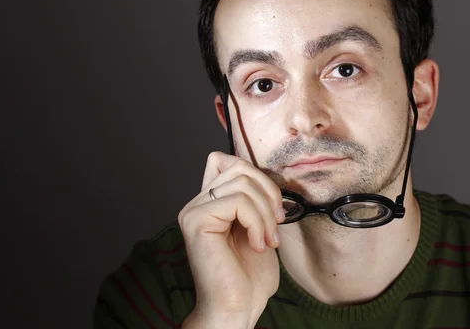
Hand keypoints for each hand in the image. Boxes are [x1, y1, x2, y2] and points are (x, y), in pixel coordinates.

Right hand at [178, 151, 285, 327]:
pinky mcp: (196, 221)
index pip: (225, 160)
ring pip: (241, 183)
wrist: (236, 309)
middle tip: (276, 224)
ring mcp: (193, 211)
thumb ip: (254, 200)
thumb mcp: (258, 228)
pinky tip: (256, 244)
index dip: (255, 175)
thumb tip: (266, 179)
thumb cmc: (247, 278)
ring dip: (265, 212)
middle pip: (238, 167)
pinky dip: (257, 223)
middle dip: (268, 192)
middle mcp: (196, 204)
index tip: (272, 208)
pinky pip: (238, 202)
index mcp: (209, 204)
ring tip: (267, 239)